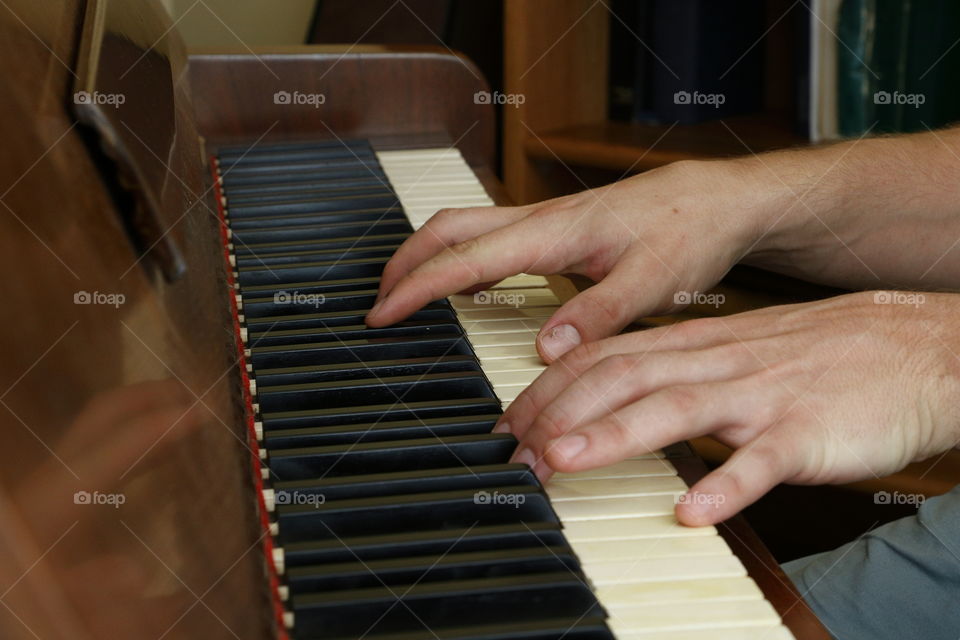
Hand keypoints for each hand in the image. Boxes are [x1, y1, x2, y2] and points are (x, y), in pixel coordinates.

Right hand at [366, 160, 765, 360]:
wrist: (717, 200)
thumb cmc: (689, 234)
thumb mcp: (653, 282)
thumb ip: (598, 315)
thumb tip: (545, 351)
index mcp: (555, 233)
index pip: (465, 257)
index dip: (417, 287)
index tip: (383, 314)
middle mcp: (541, 219)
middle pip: (448, 228)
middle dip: (404, 263)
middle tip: (379, 305)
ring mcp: (546, 220)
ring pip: (464, 226)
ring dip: (427, 256)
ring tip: (407, 296)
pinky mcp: (556, 227)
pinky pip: (490, 234)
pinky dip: (459, 256)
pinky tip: (463, 285)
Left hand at [495, 291, 959, 524]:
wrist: (915, 345)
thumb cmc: (821, 352)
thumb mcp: (737, 348)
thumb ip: (678, 367)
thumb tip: (614, 392)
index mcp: (699, 344)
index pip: (607, 356)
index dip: (552, 388)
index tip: (513, 421)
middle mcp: (720, 363)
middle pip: (624, 377)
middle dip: (561, 413)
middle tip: (518, 453)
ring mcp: (763, 395)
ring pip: (678, 409)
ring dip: (615, 436)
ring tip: (566, 462)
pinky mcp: (808, 432)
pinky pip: (763, 461)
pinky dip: (726, 485)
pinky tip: (692, 512)